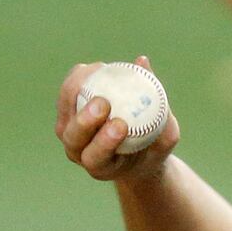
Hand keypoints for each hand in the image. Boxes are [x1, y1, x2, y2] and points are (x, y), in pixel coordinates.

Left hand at [55, 56, 179, 182]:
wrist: (134, 151)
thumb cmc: (153, 147)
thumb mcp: (166, 137)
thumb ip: (161, 112)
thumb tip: (143, 63)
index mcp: (101, 167)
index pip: (96, 157)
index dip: (104, 142)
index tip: (121, 125)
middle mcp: (78, 152)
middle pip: (73, 136)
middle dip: (86, 119)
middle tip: (104, 102)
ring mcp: (68, 132)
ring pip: (65, 110)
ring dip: (78, 90)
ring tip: (101, 72)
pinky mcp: (66, 112)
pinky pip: (67, 93)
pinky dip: (80, 79)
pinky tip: (98, 67)